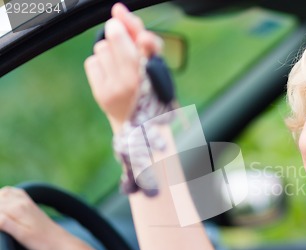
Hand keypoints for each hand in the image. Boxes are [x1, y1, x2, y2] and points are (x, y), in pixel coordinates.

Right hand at [0, 187, 77, 249]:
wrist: (61, 242)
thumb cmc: (42, 242)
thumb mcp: (21, 236)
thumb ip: (4, 223)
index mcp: (17, 208)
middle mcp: (21, 201)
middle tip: (1, 225)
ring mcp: (26, 201)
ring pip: (3, 193)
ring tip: (1, 216)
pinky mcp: (29, 203)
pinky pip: (13, 192)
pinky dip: (3, 195)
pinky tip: (2, 204)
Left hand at [84, 3, 162, 131]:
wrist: (141, 125)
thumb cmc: (151, 90)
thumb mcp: (156, 65)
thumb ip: (141, 38)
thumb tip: (118, 10)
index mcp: (155, 73)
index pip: (146, 43)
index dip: (133, 28)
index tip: (119, 12)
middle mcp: (135, 81)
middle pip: (116, 38)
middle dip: (115, 30)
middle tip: (117, 30)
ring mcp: (116, 88)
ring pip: (102, 48)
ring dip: (109, 51)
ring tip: (119, 65)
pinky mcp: (101, 93)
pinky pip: (92, 62)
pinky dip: (99, 63)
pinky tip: (110, 74)